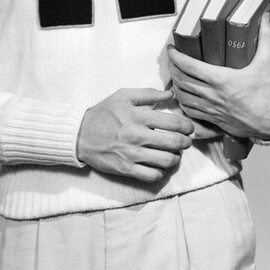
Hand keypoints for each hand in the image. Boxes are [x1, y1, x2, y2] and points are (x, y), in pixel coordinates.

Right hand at [76, 87, 194, 182]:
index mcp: (137, 116)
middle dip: (186, 142)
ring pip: (166, 160)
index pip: (173, 122)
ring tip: (174, 153)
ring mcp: (132, 154)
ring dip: (175, 157)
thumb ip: (148, 94)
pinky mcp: (126, 169)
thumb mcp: (123, 96)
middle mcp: (137, 136)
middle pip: (174, 143)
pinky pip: (152, 175)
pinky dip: (160, 171)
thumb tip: (169, 94)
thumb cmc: (103, 113)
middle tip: (186, 141)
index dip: (186, 126)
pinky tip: (158, 165)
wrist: (80, 135)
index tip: (189, 128)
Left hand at [168, 13, 269, 140]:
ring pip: (183, 97)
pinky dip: (182, 102)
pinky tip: (183, 95)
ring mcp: (212, 109)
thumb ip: (265, 37)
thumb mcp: (266, 62)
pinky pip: (190, 112)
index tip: (171, 49)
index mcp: (222, 79)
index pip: (190, 66)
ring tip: (175, 75)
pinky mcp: (214, 120)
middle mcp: (213, 95)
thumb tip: (265, 17)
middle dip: (172, 68)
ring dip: (175, 85)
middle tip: (172, 59)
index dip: (175, 56)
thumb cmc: (269, 92)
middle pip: (182, 80)